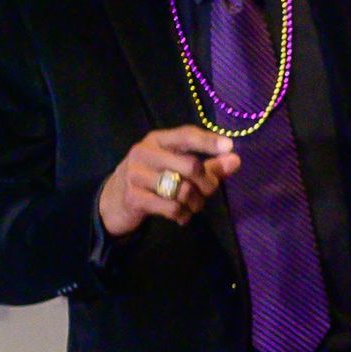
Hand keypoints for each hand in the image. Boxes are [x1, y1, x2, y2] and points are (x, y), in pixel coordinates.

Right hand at [98, 126, 240, 235]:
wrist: (114, 200)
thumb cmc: (153, 180)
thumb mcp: (177, 167)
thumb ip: (208, 165)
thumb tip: (236, 159)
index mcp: (157, 140)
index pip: (186, 135)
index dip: (208, 141)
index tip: (230, 146)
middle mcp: (145, 152)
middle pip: (190, 166)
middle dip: (207, 184)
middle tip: (207, 192)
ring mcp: (136, 175)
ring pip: (183, 190)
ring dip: (196, 203)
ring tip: (193, 206)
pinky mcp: (134, 197)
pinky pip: (172, 208)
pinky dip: (183, 215)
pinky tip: (181, 216)